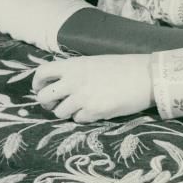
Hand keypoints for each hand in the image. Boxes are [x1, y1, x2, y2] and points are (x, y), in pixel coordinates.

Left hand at [32, 53, 153, 123]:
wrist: (145, 76)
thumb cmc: (122, 67)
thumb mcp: (93, 63)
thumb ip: (75, 72)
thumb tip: (61, 84)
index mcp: (73, 65)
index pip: (42, 73)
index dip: (37, 83)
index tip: (40, 89)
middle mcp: (74, 81)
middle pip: (44, 97)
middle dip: (47, 103)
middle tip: (55, 104)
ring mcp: (83, 98)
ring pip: (59, 112)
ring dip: (66, 112)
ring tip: (78, 107)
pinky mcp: (94, 112)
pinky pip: (78, 119)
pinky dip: (82, 117)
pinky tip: (93, 110)